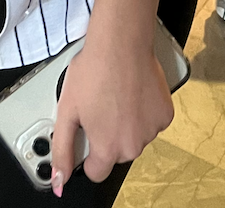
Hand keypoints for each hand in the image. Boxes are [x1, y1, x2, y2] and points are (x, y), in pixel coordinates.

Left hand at [51, 32, 173, 192]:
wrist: (121, 42)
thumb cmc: (93, 70)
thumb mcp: (66, 110)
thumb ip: (62, 150)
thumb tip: (58, 182)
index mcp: (107, 149)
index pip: (96, 172)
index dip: (88, 155)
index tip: (87, 134)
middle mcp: (133, 146)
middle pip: (116, 153)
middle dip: (107, 136)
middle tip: (99, 105)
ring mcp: (152, 131)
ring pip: (135, 137)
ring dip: (126, 123)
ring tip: (116, 94)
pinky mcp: (165, 115)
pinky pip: (151, 122)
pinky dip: (143, 112)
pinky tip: (133, 92)